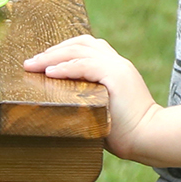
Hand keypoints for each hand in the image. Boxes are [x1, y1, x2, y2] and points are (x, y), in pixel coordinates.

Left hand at [24, 35, 167, 163]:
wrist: (150, 137)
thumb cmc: (125, 132)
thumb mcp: (103, 109)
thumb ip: (87, 99)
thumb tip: (59, 104)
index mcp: (115, 67)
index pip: (87, 46)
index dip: (62, 50)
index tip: (42, 61)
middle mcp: (117, 62)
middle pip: (80, 43)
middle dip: (52, 51)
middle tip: (30, 63)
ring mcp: (117, 67)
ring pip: (79, 50)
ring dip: (52, 57)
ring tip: (33, 66)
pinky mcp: (116, 76)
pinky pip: (84, 65)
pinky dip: (65, 67)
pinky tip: (49, 73)